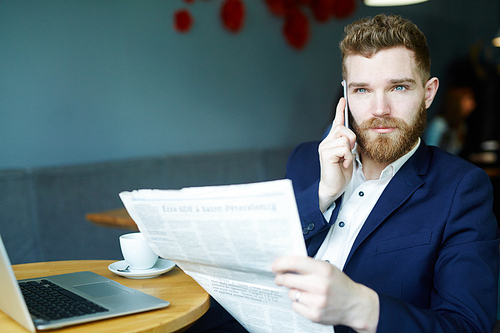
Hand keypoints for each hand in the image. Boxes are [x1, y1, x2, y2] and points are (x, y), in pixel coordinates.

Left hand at [272, 255, 378, 332]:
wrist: (356, 304)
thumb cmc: (340, 284)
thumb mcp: (328, 268)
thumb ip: (309, 265)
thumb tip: (286, 263)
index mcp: (323, 270)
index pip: (294, 262)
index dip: (280, 263)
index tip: (275, 265)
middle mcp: (320, 285)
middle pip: (288, 279)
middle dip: (280, 278)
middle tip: (280, 277)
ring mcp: (317, 301)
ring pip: (290, 294)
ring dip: (293, 291)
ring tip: (304, 290)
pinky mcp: (315, 315)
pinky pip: (295, 306)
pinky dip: (298, 303)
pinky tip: (308, 300)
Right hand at [318, 97, 355, 211]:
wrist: (334, 188)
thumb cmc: (341, 174)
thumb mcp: (348, 155)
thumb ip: (349, 144)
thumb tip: (352, 137)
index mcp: (332, 141)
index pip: (336, 122)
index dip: (339, 110)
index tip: (343, 99)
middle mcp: (326, 142)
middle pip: (343, 129)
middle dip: (351, 140)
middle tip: (348, 153)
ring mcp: (324, 147)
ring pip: (345, 138)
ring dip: (349, 151)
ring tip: (344, 161)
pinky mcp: (325, 153)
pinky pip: (343, 148)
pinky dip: (347, 157)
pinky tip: (342, 164)